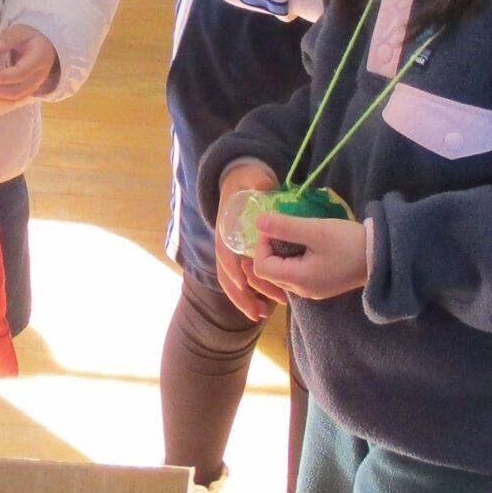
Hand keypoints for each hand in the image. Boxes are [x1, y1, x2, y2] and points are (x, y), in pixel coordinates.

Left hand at [0, 25, 57, 103]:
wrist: (45, 47)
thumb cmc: (31, 38)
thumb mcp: (21, 31)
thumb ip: (9, 38)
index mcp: (39, 60)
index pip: (20, 74)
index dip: (1, 78)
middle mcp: (38, 78)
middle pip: (17, 91)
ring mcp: (33, 87)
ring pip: (14, 99)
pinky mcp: (26, 92)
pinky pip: (12, 101)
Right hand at [213, 162, 281, 323]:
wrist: (239, 182)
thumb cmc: (245, 181)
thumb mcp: (251, 177)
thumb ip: (257, 180)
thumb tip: (264, 184)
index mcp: (225, 229)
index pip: (225, 252)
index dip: (233, 268)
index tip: (243, 283)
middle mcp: (225, 245)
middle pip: (229, 275)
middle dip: (241, 295)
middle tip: (258, 312)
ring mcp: (232, 253)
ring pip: (235, 282)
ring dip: (247, 300)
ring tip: (263, 315)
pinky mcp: (241, 258)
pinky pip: (243, 280)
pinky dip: (251, 294)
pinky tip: (265, 307)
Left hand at [252, 208, 369, 301]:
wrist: (382, 256)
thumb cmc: (348, 242)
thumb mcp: (315, 230)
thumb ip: (284, 226)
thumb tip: (257, 221)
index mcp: (298, 280)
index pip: (261, 267)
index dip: (262, 245)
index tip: (276, 227)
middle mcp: (301, 291)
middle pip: (270, 272)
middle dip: (271, 248)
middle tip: (285, 228)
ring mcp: (311, 291)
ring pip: (282, 273)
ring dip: (282, 253)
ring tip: (296, 235)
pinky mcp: (320, 286)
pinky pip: (295, 274)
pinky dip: (293, 259)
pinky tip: (306, 245)